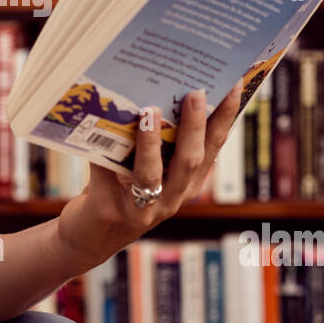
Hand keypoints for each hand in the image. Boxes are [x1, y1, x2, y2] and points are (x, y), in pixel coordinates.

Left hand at [56, 79, 243, 265]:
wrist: (88, 236)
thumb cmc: (122, 190)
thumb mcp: (150, 168)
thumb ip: (159, 142)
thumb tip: (160, 91)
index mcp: (187, 184)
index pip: (213, 147)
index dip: (225, 118)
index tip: (235, 86)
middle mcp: (171, 199)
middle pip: (189, 161)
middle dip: (195, 125)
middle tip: (196, 92)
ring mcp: (141, 210)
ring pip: (152, 175)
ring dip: (151, 143)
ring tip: (150, 111)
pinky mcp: (110, 211)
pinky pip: (105, 176)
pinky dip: (102, 152)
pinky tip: (99, 125)